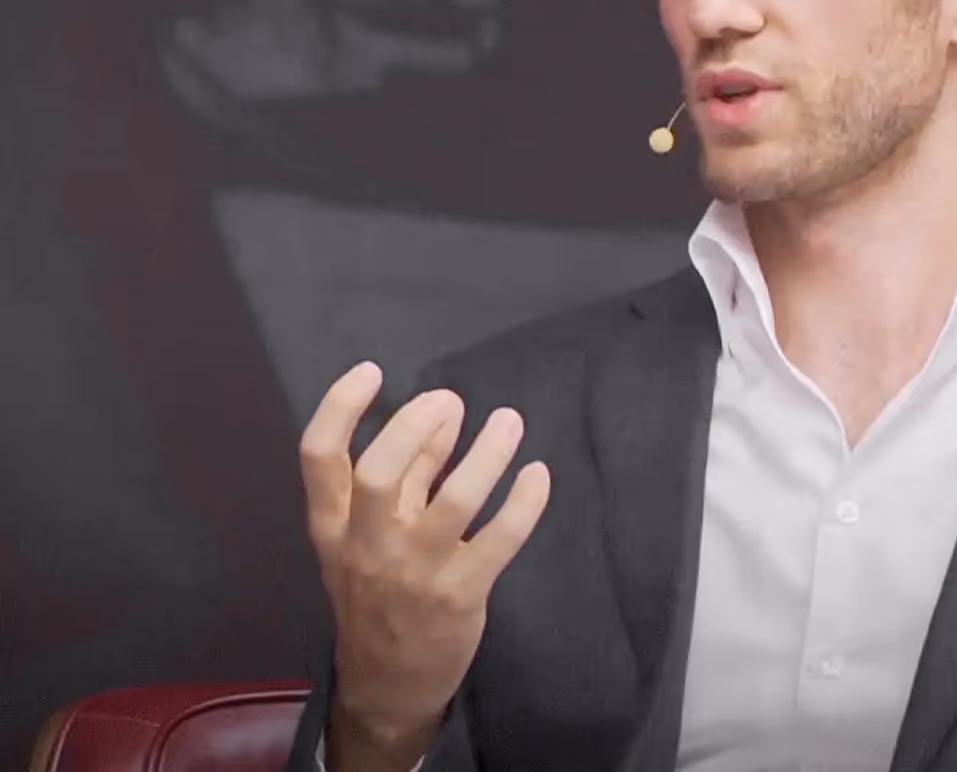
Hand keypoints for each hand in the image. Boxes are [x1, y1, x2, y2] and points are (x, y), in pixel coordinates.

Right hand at [299, 361, 550, 771]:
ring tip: (509, 422)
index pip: (319, 458)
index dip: (340, 407)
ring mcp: (415, 571)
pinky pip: (500, 537)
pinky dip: (525, 500)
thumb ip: (404, 475)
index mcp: (333, 526)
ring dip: (487, 453)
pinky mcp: (461, 593)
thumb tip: (442, 412)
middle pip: (380, 474)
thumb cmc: (379, 593)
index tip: (371, 371)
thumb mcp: (368, 536)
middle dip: (415, 426)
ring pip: (455, 501)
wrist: (387, 685)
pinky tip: (537, 474)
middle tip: (449, 400)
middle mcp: (368, 545)